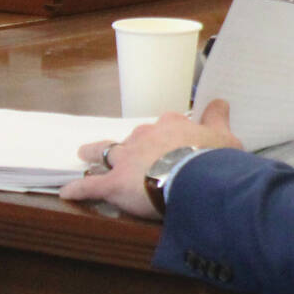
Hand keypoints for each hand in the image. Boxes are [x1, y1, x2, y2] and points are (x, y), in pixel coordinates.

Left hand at [59, 100, 242, 219]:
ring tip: (85, 155)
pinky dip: (78, 189)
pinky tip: (68, 193)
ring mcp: (126, 158)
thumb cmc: (212, 157)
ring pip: (105, 153)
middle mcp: (144, 136)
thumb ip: (218, 118)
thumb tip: (220, 101)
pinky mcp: (113, 183)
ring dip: (95, 154)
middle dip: (130, 144)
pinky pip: (90, 186)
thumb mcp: (225, 136)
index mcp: (171, 125)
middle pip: (133, 137)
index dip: (168, 134)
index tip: (172, 140)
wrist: (193, 176)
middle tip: (128, 151)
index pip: (166, 124)